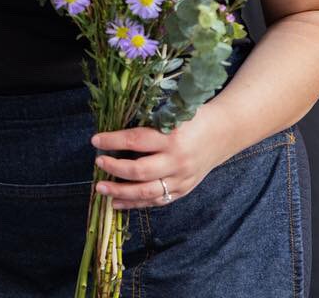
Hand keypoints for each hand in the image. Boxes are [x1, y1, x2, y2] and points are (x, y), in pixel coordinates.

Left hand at [91, 108, 231, 210]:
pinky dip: (135, 203)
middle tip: (98, 163)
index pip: (136, 140)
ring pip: (147, 192)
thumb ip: (148, 126)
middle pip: (140, 171)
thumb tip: (113, 134)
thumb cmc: (192, 118)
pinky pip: (157, 201)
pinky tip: (117, 202)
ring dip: (121, 192)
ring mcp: (181, 179)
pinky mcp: (183, 190)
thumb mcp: (172, 115)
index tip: (95, 140)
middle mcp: (177, 161)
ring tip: (101, 188)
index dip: (113, 141)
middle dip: (115, 169)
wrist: (223, 132)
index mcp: (172, 137)